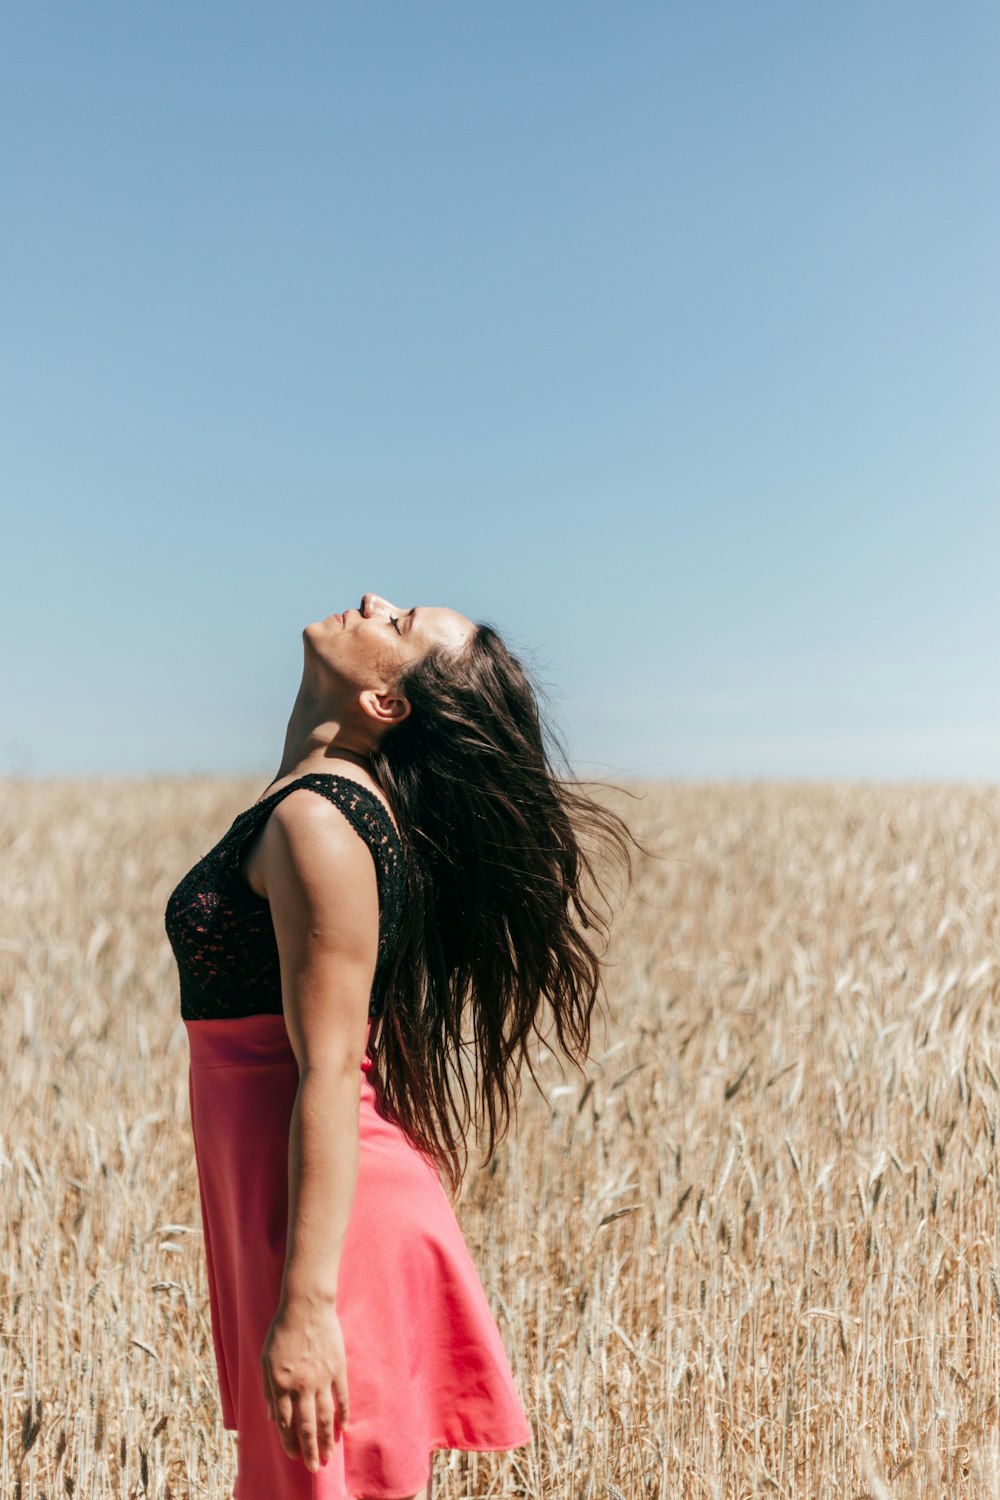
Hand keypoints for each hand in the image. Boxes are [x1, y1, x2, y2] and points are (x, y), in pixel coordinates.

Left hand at [259, 1294, 348, 1472]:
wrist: (306, 1305)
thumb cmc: (282, 1331)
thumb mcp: (265, 1359)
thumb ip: (269, 1390)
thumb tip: (273, 1417)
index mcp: (281, 1384)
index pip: (285, 1423)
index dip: (289, 1442)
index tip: (294, 1456)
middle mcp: (301, 1385)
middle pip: (306, 1425)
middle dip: (310, 1450)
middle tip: (314, 1468)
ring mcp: (322, 1377)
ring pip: (325, 1416)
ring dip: (327, 1439)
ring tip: (329, 1456)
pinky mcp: (338, 1368)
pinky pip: (342, 1397)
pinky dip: (343, 1414)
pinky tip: (344, 1428)